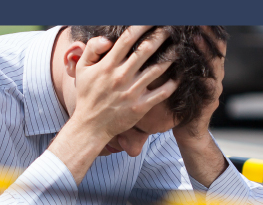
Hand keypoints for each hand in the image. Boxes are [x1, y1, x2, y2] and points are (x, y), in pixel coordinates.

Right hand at [68, 26, 178, 143]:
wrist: (90, 126)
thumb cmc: (87, 95)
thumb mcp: (82, 69)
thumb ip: (91, 49)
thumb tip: (108, 39)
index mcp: (108, 65)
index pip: (128, 39)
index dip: (142, 26)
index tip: (153, 20)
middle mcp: (121, 76)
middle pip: (146, 50)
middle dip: (161, 36)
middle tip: (171, 29)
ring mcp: (132, 92)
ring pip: (157, 69)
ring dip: (171, 56)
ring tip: (179, 48)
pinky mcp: (140, 107)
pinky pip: (162, 93)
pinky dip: (173, 83)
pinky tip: (180, 74)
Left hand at [172, 27, 225, 145]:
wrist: (188, 131)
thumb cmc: (180, 104)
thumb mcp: (178, 80)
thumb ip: (176, 63)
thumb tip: (163, 44)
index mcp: (205, 69)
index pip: (209, 44)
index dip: (205, 31)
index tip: (196, 18)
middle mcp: (213, 76)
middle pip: (215, 51)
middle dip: (207, 35)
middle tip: (199, 21)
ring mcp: (213, 89)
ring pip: (214, 66)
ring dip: (206, 52)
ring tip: (197, 39)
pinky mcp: (210, 104)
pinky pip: (210, 89)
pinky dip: (205, 81)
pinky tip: (200, 73)